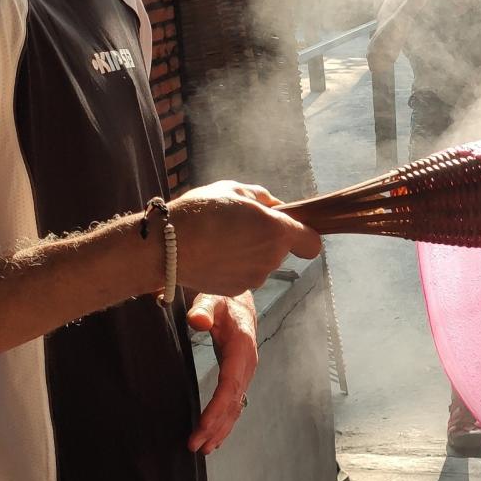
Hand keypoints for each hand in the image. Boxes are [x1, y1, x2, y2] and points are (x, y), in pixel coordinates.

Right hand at [169, 181, 320, 296]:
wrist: (168, 245)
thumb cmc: (202, 211)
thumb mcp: (234, 190)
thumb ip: (263, 199)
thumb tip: (276, 207)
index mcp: (277, 231)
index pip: (312, 243)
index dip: (304, 235)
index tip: (290, 229)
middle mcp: (271, 258)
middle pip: (281, 251)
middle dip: (267, 240)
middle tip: (240, 226)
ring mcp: (254, 277)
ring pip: (261, 264)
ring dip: (249, 254)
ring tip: (221, 240)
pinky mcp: (236, 290)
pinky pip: (244, 276)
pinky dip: (234, 268)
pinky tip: (213, 255)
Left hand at [187, 292, 257, 454]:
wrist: (237, 301)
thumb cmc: (221, 301)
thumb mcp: (210, 299)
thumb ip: (202, 309)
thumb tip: (197, 321)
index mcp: (242, 347)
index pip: (230, 384)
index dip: (217, 408)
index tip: (202, 426)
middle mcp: (247, 364)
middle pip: (233, 401)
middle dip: (216, 426)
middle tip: (196, 446)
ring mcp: (245, 372)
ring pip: (236, 406)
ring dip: (221, 429)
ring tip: (204, 448)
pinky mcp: (239, 377)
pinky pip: (234, 403)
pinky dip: (225, 421)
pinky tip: (215, 436)